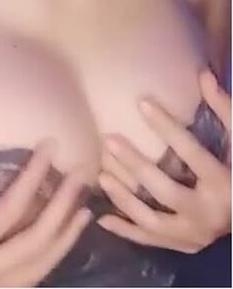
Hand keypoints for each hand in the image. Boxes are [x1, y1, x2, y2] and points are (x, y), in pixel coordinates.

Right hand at [0, 113, 93, 286]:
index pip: (10, 213)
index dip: (34, 178)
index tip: (52, 146)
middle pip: (35, 245)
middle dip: (63, 209)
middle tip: (82, 175)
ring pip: (38, 271)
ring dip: (64, 239)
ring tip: (85, 210)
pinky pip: (27, 281)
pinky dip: (49, 259)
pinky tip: (61, 240)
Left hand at [95, 69, 230, 252]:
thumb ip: (224, 110)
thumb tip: (203, 74)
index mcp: (224, 184)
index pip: (192, 153)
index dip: (167, 127)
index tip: (142, 103)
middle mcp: (208, 213)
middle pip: (165, 190)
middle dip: (135, 166)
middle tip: (109, 141)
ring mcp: (193, 235)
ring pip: (152, 220)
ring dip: (124, 198)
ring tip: (102, 174)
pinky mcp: (183, 246)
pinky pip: (148, 240)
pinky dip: (124, 231)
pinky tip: (100, 216)